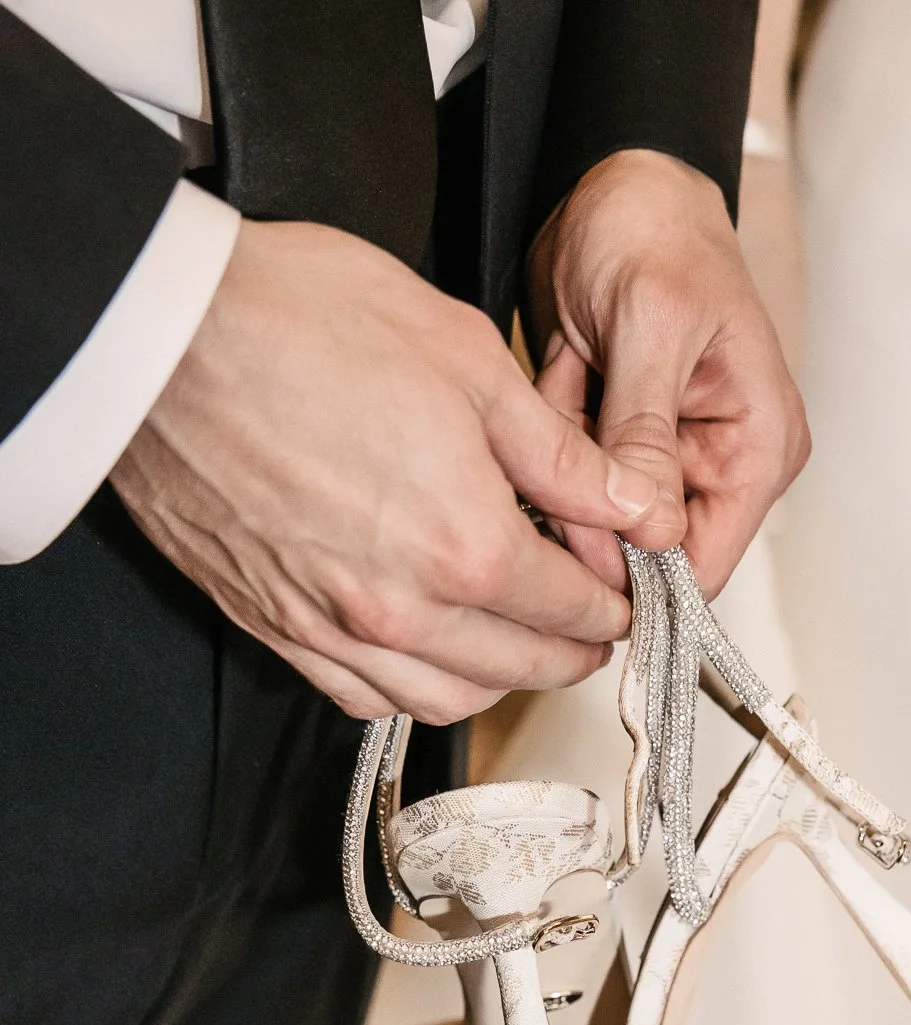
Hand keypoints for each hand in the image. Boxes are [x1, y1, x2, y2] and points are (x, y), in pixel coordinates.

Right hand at [113, 219, 663, 722]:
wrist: (157, 334)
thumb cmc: (296, 321)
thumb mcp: (467, 360)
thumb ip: (561, 456)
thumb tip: (633, 504)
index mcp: (467, 546)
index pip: (575, 612)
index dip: (617, 605)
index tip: (628, 591)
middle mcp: (402, 609)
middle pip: (522, 670)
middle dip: (573, 650)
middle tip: (591, 620)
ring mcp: (333, 628)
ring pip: (447, 699)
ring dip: (499, 679)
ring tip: (518, 638)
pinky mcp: (276, 627)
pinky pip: (366, 698)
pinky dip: (414, 687)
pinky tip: (429, 650)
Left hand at [526, 149, 810, 598]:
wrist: (615, 181)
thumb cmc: (656, 230)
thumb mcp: (652, 326)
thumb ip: (646, 434)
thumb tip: (652, 530)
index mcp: (757, 445)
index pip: (707, 563)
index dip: (645, 580)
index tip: (582, 564)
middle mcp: (719, 463)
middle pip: (647, 550)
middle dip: (590, 514)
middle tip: (555, 455)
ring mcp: (667, 457)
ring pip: (599, 518)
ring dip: (563, 467)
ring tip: (568, 381)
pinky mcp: (619, 443)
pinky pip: (571, 479)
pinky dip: (549, 439)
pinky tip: (562, 372)